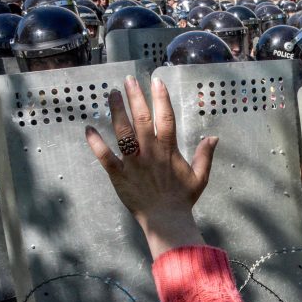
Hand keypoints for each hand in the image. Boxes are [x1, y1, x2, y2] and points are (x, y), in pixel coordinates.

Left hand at [85, 76, 218, 258]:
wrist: (166, 221)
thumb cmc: (183, 199)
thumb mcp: (200, 177)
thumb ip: (205, 156)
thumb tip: (213, 137)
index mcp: (169, 151)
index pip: (166, 118)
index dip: (161, 98)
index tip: (156, 81)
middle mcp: (150, 152)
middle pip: (142, 119)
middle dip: (135, 97)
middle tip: (129, 80)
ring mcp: (133, 163)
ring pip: (122, 132)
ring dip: (116, 112)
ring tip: (112, 94)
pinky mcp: (118, 174)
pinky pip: (104, 156)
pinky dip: (95, 142)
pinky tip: (89, 128)